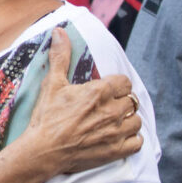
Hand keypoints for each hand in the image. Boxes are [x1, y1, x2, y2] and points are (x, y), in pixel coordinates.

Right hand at [23, 28, 142, 175]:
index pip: (124, 82)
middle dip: (120, 102)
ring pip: (136, 120)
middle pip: (131, 100)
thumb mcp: (52, 83)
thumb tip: (60, 32)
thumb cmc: (47, 117)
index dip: (115, 85)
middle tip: (106, 106)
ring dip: (127, 119)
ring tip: (113, 121)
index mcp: (100, 92)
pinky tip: (119, 136)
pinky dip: (132, 139)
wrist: (43, 150)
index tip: (106, 90)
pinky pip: (138, 142)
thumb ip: (61, 57)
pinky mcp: (117, 150)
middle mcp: (113, 111)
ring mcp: (117, 132)